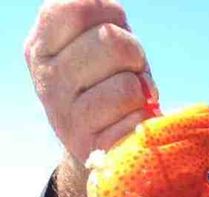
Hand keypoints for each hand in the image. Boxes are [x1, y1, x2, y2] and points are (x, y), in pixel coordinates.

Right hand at [25, 0, 157, 163]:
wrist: (100, 145)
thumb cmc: (107, 84)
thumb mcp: (98, 45)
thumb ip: (101, 20)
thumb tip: (106, 4)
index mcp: (41, 46)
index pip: (78, 6)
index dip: (111, 15)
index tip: (114, 32)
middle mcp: (47, 79)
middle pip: (111, 41)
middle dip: (134, 55)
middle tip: (130, 71)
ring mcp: (67, 116)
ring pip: (128, 86)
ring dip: (142, 92)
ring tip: (131, 100)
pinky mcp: (93, 148)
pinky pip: (137, 122)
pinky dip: (145, 120)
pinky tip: (131, 124)